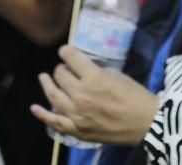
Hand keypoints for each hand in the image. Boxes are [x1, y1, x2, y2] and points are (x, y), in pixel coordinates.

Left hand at [31, 45, 158, 144]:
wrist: (146, 124)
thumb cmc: (136, 97)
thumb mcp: (119, 75)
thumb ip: (98, 71)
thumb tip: (85, 69)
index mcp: (94, 78)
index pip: (71, 58)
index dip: (67, 52)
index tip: (66, 50)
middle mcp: (81, 95)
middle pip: (61, 76)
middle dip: (61, 68)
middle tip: (65, 68)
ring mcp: (77, 115)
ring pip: (53, 96)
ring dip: (47, 84)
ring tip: (44, 77)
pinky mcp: (77, 130)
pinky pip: (54, 122)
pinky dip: (42, 114)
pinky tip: (34, 107)